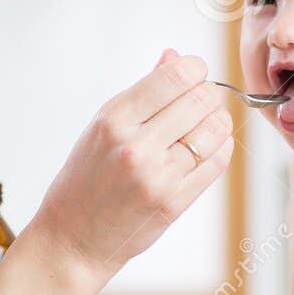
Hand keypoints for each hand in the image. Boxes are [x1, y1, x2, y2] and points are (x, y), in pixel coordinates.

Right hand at [27, 49, 233, 288]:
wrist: (73, 238)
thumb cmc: (85, 178)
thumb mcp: (102, 126)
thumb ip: (142, 92)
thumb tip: (173, 56)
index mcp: (113, 120)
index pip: (175, 76)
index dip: (194, 68)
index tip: (193, 73)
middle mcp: (136, 146)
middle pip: (201, 100)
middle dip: (207, 94)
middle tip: (200, 99)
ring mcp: (158, 177)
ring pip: (215, 130)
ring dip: (216, 121)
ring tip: (203, 124)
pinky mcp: (174, 202)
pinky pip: (217, 162)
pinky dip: (220, 147)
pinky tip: (207, 146)